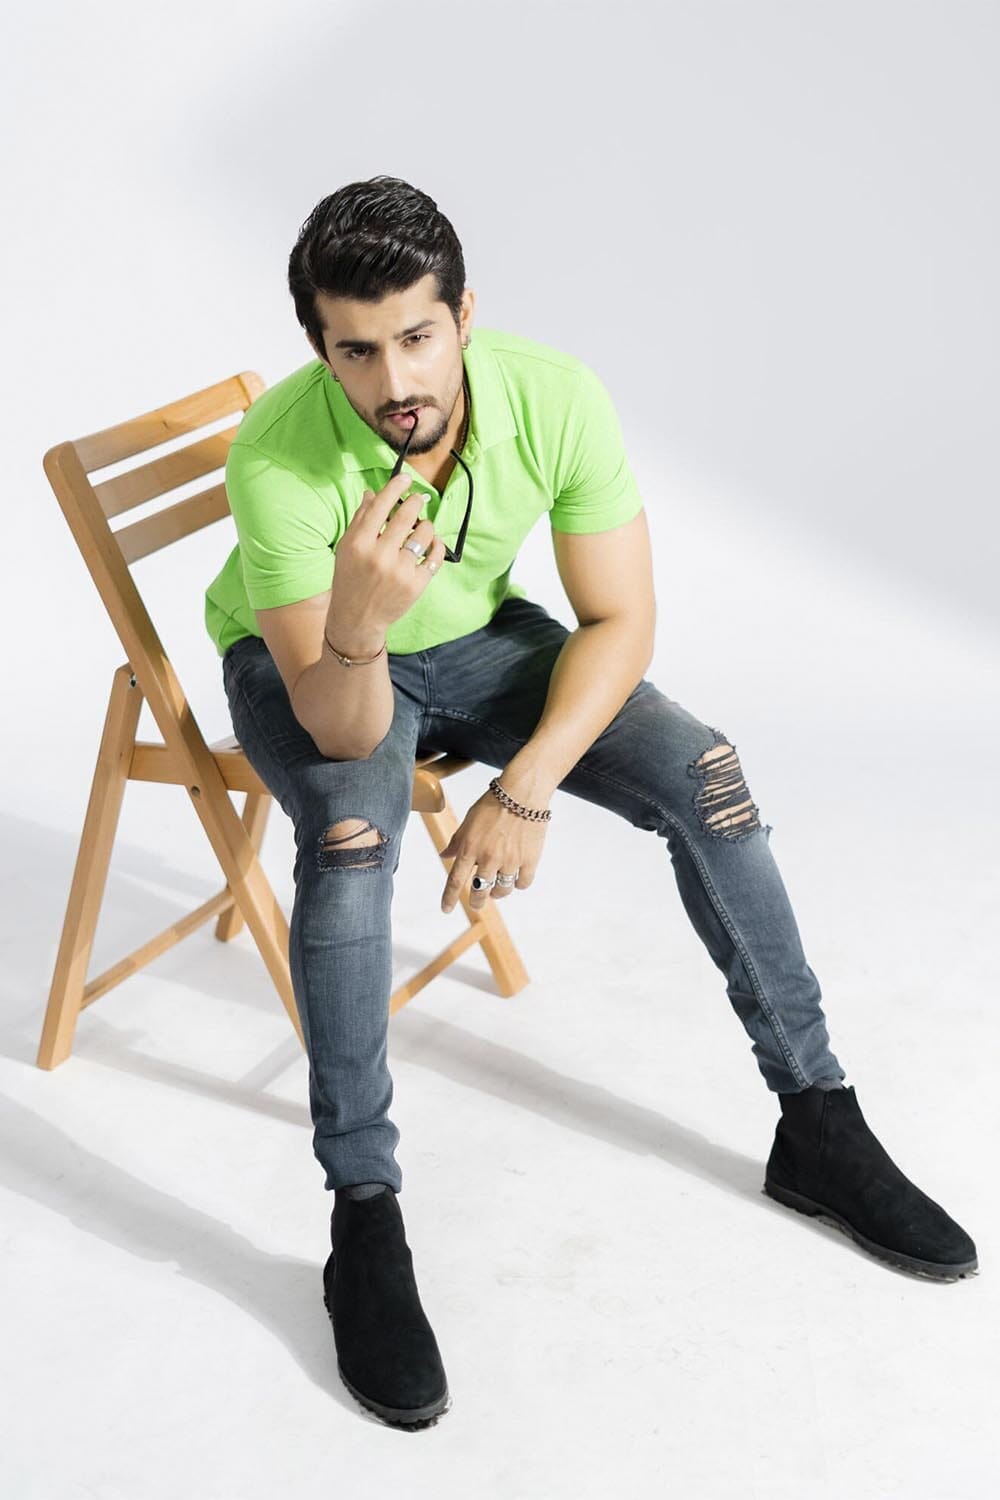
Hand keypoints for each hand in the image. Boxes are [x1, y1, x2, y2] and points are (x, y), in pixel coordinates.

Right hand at [328, 472, 447, 635]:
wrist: (357, 618)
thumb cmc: (350, 579)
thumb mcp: (347, 548)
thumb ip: (360, 520)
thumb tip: (372, 493)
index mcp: (359, 543)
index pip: (380, 506)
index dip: (396, 487)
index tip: (406, 478)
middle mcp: (379, 555)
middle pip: (406, 516)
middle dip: (416, 502)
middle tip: (418, 500)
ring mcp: (400, 571)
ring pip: (424, 533)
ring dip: (426, 525)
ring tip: (420, 528)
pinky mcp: (416, 584)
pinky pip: (436, 556)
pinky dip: (437, 545)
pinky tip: (432, 542)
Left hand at [439, 789, 548, 912]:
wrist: (523, 792)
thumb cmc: (493, 803)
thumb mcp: (469, 820)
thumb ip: (457, 841)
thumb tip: (444, 856)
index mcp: (470, 847)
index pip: (455, 880)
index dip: (449, 898)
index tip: (445, 910)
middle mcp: (488, 857)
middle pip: (480, 891)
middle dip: (477, 901)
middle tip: (477, 901)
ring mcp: (510, 860)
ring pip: (502, 890)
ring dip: (498, 892)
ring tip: (498, 887)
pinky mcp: (529, 860)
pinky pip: (522, 883)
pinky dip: (518, 883)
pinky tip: (515, 877)